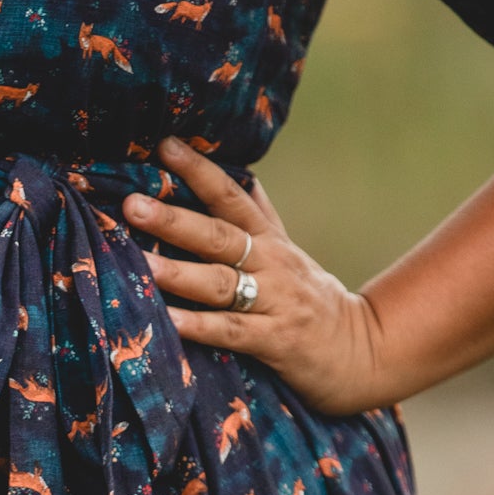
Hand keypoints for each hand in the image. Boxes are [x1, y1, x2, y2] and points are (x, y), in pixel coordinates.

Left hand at [122, 135, 386, 415]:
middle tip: (132, 205)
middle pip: (219, 236)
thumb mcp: (288, 252)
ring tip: (140, 264)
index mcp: (269, 239)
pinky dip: (202, 326)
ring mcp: (274, 302)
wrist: (361, 350)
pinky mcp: (276, 341)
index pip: (231, 196)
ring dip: (179, 274)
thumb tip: (241, 175)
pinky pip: (233, 332)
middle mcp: (271, 264)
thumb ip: (262, 216)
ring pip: (221, 283)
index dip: (200, 170)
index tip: (165, 145)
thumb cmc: (312, 299)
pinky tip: (170, 322)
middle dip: (174, 219)